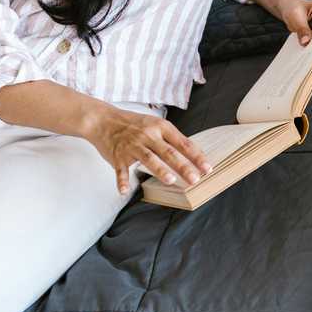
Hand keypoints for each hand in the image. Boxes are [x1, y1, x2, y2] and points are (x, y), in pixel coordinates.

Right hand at [85, 104, 211, 194]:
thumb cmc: (134, 124)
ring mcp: (132, 146)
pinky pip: (120, 170)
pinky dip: (122, 181)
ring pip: (149, 158)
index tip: (207, 168)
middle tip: (195, 179)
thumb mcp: (155, 125)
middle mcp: (148, 135)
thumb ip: (171, 138)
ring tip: (171, 180)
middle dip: (183, 166)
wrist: (104, 120)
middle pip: (168, 152)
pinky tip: (125, 191)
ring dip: (159, 170)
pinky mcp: (117, 156)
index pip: (182, 143)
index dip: (196, 156)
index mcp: (161, 127)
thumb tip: (192, 154)